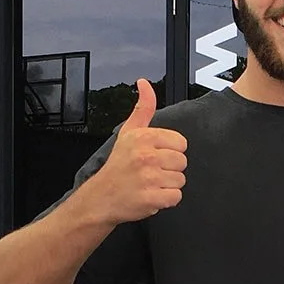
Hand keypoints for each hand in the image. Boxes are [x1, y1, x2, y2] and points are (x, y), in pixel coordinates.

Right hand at [89, 80, 186, 223]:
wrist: (100, 197)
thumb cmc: (117, 166)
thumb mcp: (128, 132)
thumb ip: (143, 108)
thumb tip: (144, 83)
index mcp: (144, 137)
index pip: (180, 143)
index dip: (170, 151)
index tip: (155, 156)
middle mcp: (146, 156)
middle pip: (182, 162)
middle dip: (169, 169)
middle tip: (151, 172)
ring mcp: (149, 178)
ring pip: (180, 180)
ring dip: (167, 185)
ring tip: (150, 184)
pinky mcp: (151, 198)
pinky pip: (176, 197)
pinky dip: (166, 200)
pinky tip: (152, 195)